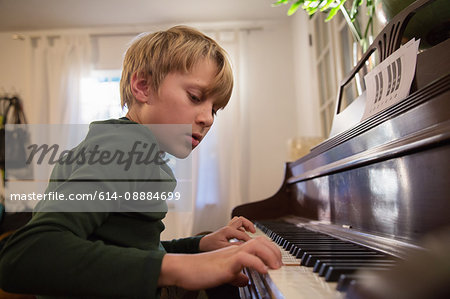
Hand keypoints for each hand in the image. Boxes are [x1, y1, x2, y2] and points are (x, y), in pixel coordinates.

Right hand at [158, 236, 281, 289]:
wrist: (184, 269)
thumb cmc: (200, 271)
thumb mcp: (223, 274)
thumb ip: (235, 275)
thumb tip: (245, 280)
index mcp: (235, 251)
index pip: (258, 244)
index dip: (271, 250)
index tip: (278, 262)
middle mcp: (234, 249)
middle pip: (261, 241)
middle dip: (275, 251)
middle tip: (280, 265)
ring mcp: (230, 254)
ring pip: (256, 245)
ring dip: (270, 255)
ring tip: (275, 267)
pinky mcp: (226, 262)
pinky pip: (245, 258)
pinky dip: (257, 263)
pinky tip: (263, 271)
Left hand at [199, 216, 256, 251]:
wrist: (204, 244)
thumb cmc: (211, 245)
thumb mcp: (223, 247)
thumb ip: (234, 246)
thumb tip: (244, 245)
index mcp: (228, 231)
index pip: (242, 234)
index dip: (249, 240)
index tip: (253, 245)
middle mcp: (228, 227)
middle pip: (241, 220)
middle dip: (249, 225)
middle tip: (254, 231)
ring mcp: (228, 227)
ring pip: (239, 220)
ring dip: (245, 224)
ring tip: (250, 231)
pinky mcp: (227, 229)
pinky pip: (236, 224)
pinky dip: (242, 227)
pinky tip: (243, 233)